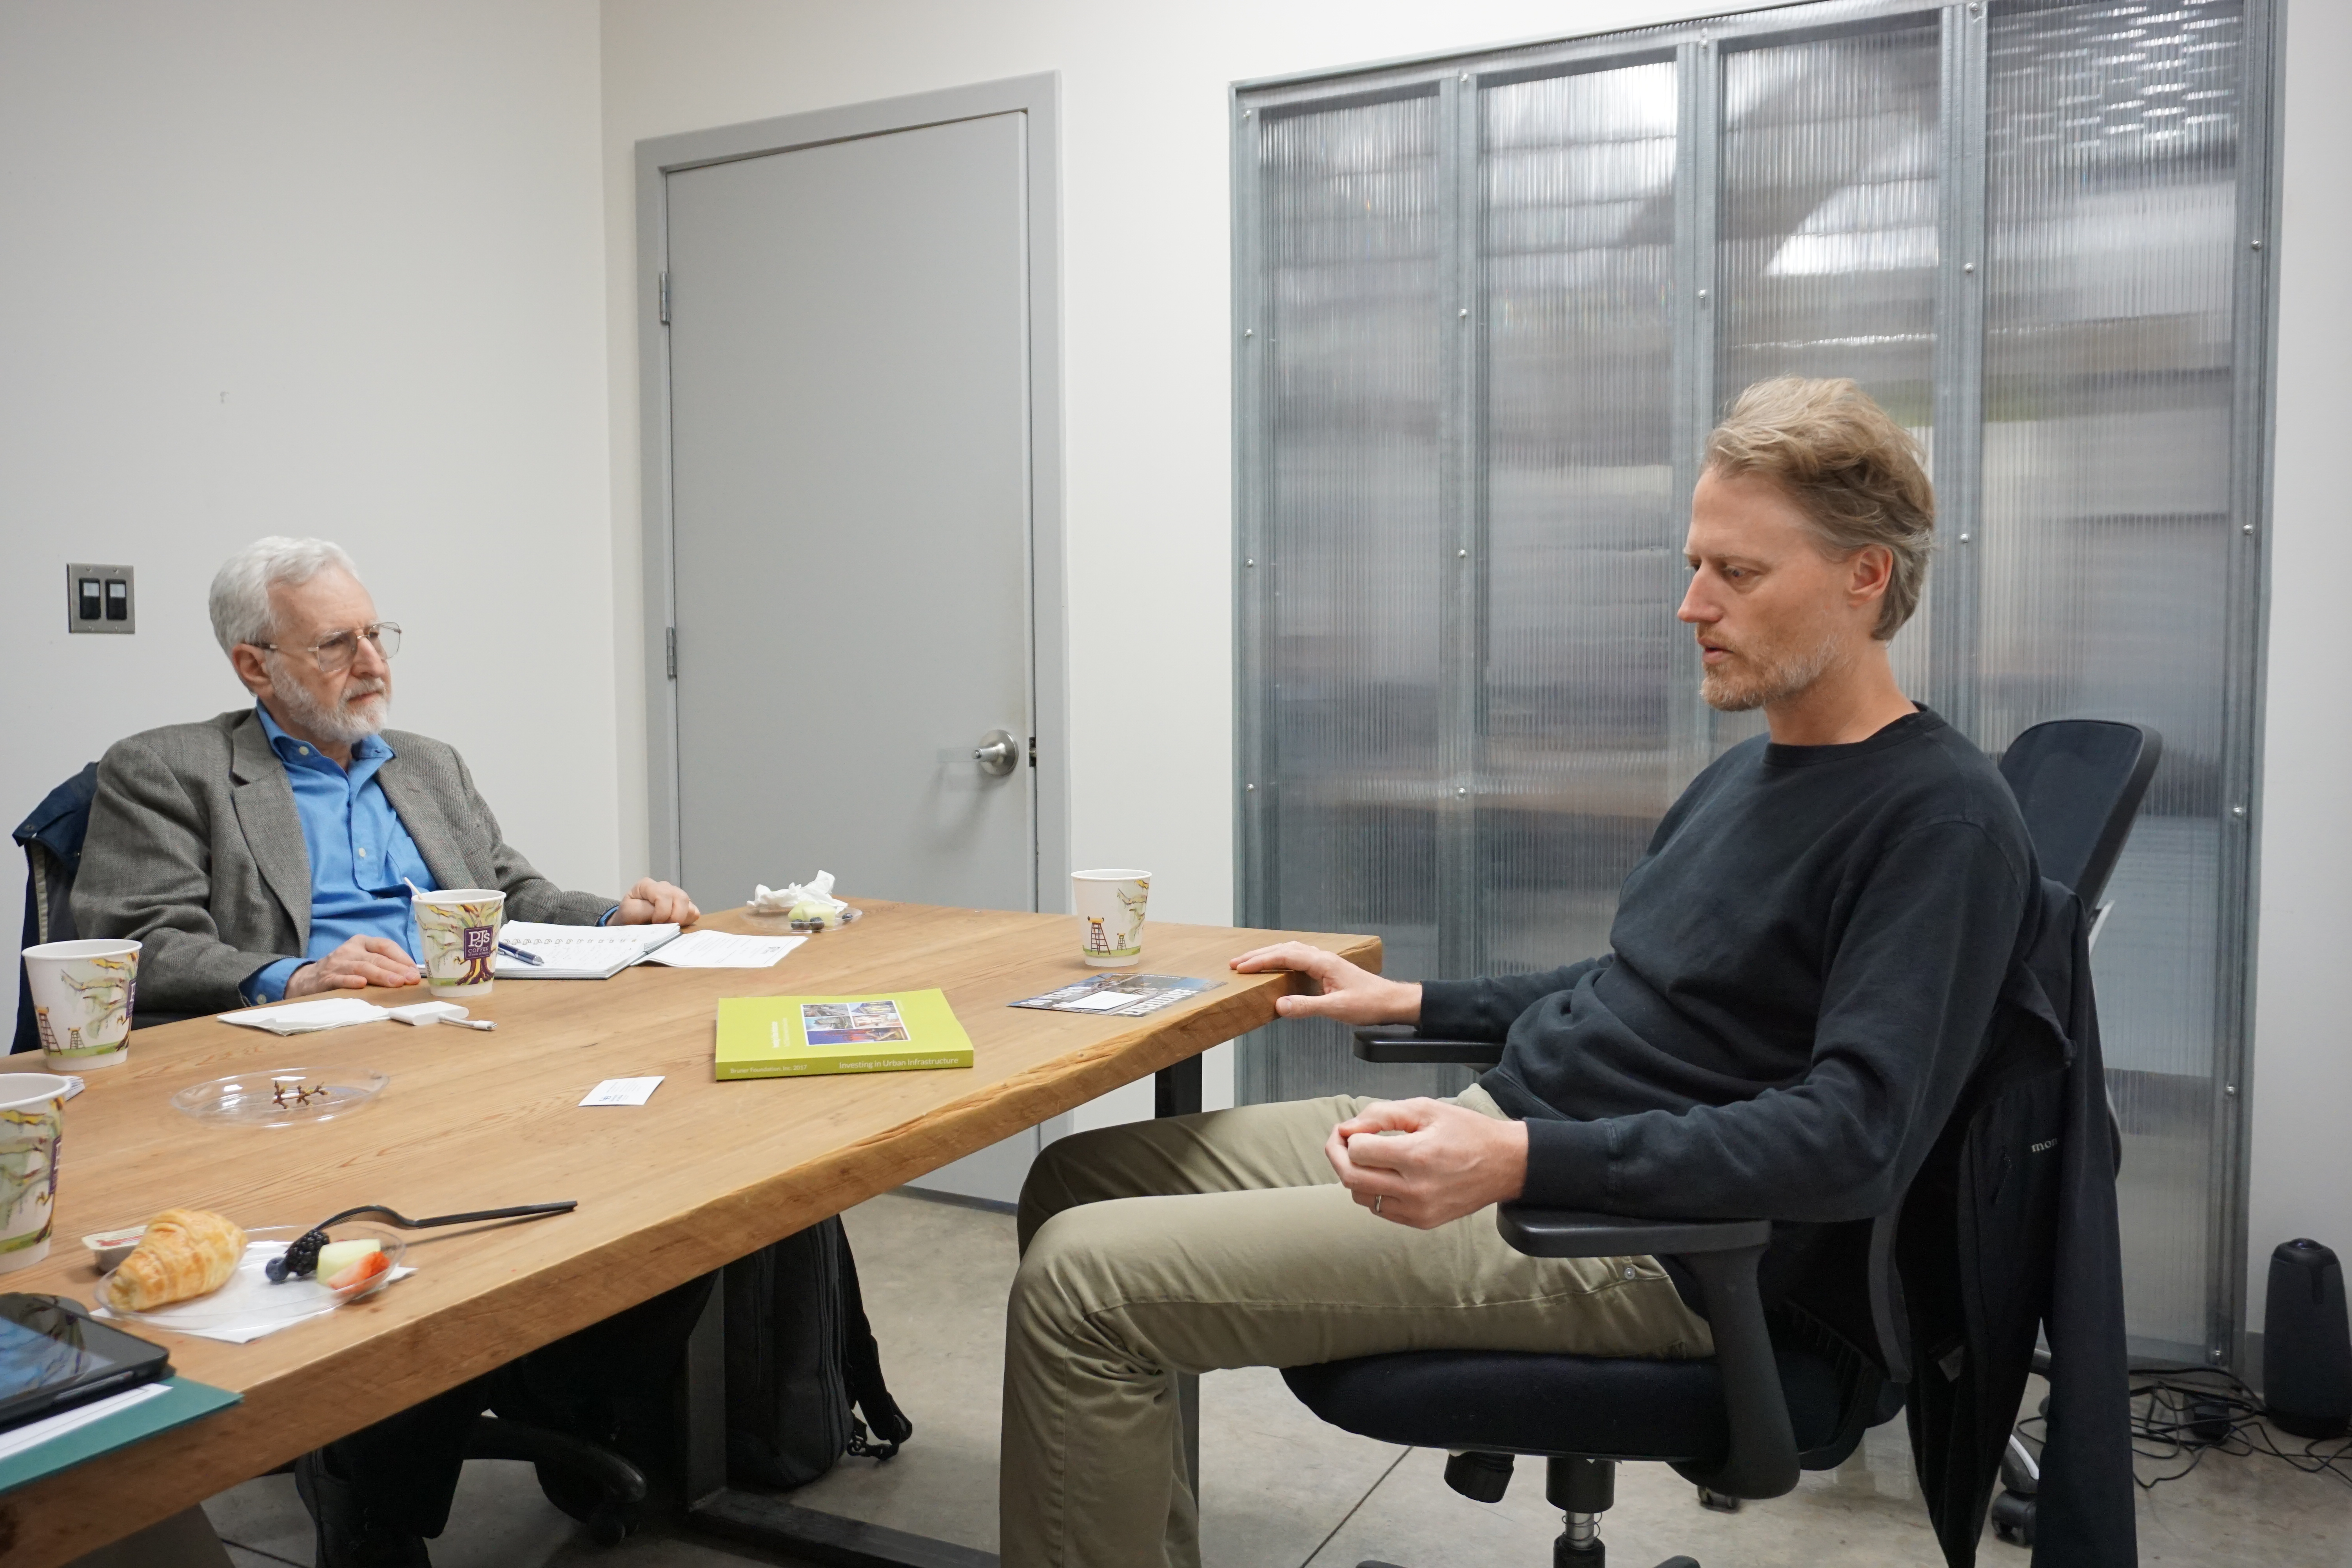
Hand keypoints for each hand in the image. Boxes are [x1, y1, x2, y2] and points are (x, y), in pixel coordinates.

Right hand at [286, 935, 420, 996]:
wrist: (308, 979)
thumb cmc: (344, 969)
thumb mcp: (362, 959)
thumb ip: (383, 964)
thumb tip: (410, 975)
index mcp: (362, 942)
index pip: (385, 945)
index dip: (402, 958)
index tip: (415, 971)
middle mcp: (350, 950)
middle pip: (377, 958)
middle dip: (396, 969)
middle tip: (411, 979)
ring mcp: (337, 963)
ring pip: (362, 967)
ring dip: (381, 975)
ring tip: (396, 983)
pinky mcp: (326, 978)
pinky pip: (340, 979)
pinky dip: (351, 981)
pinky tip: (362, 985)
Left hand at [614, 878, 698, 924]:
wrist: (629, 924)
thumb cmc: (628, 917)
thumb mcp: (629, 913)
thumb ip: (646, 911)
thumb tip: (665, 916)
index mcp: (648, 885)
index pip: (663, 894)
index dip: (662, 912)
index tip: (655, 923)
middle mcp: (664, 887)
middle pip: (681, 897)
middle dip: (674, 916)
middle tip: (664, 926)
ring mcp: (675, 895)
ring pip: (689, 905)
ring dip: (681, 919)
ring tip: (667, 926)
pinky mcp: (684, 906)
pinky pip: (694, 912)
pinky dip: (686, 921)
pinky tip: (674, 924)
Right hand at [1229, 941, 1420, 1023]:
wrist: (1391, 1001)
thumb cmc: (1369, 1003)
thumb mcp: (1337, 1008)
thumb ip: (1307, 1006)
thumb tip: (1280, 1005)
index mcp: (1323, 962)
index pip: (1284, 956)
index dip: (1260, 961)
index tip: (1241, 968)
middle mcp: (1323, 958)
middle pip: (1284, 949)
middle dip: (1258, 955)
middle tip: (1236, 963)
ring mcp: (1325, 962)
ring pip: (1291, 951)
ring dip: (1269, 955)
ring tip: (1250, 963)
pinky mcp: (1327, 969)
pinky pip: (1299, 958)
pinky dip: (1282, 959)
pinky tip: (1277, 966)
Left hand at [1324, 1098, 1528, 1228]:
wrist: (1505, 1164)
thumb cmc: (1467, 1132)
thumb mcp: (1426, 1109)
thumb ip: (1382, 1114)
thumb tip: (1347, 1128)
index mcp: (1418, 1156)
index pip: (1357, 1151)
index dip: (1348, 1135)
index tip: (1352, 1128)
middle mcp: (1416, 1189)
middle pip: (1351, 1177)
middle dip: (1337, 1155)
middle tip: (1340, 1141)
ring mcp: (1418, 1210)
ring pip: (1360, 1196)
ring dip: (1354, 1174)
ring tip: (1367, 1157)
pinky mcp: (1422, 1222)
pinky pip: (1379, 1209)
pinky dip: (1373, 1191)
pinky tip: (1385, 1175)